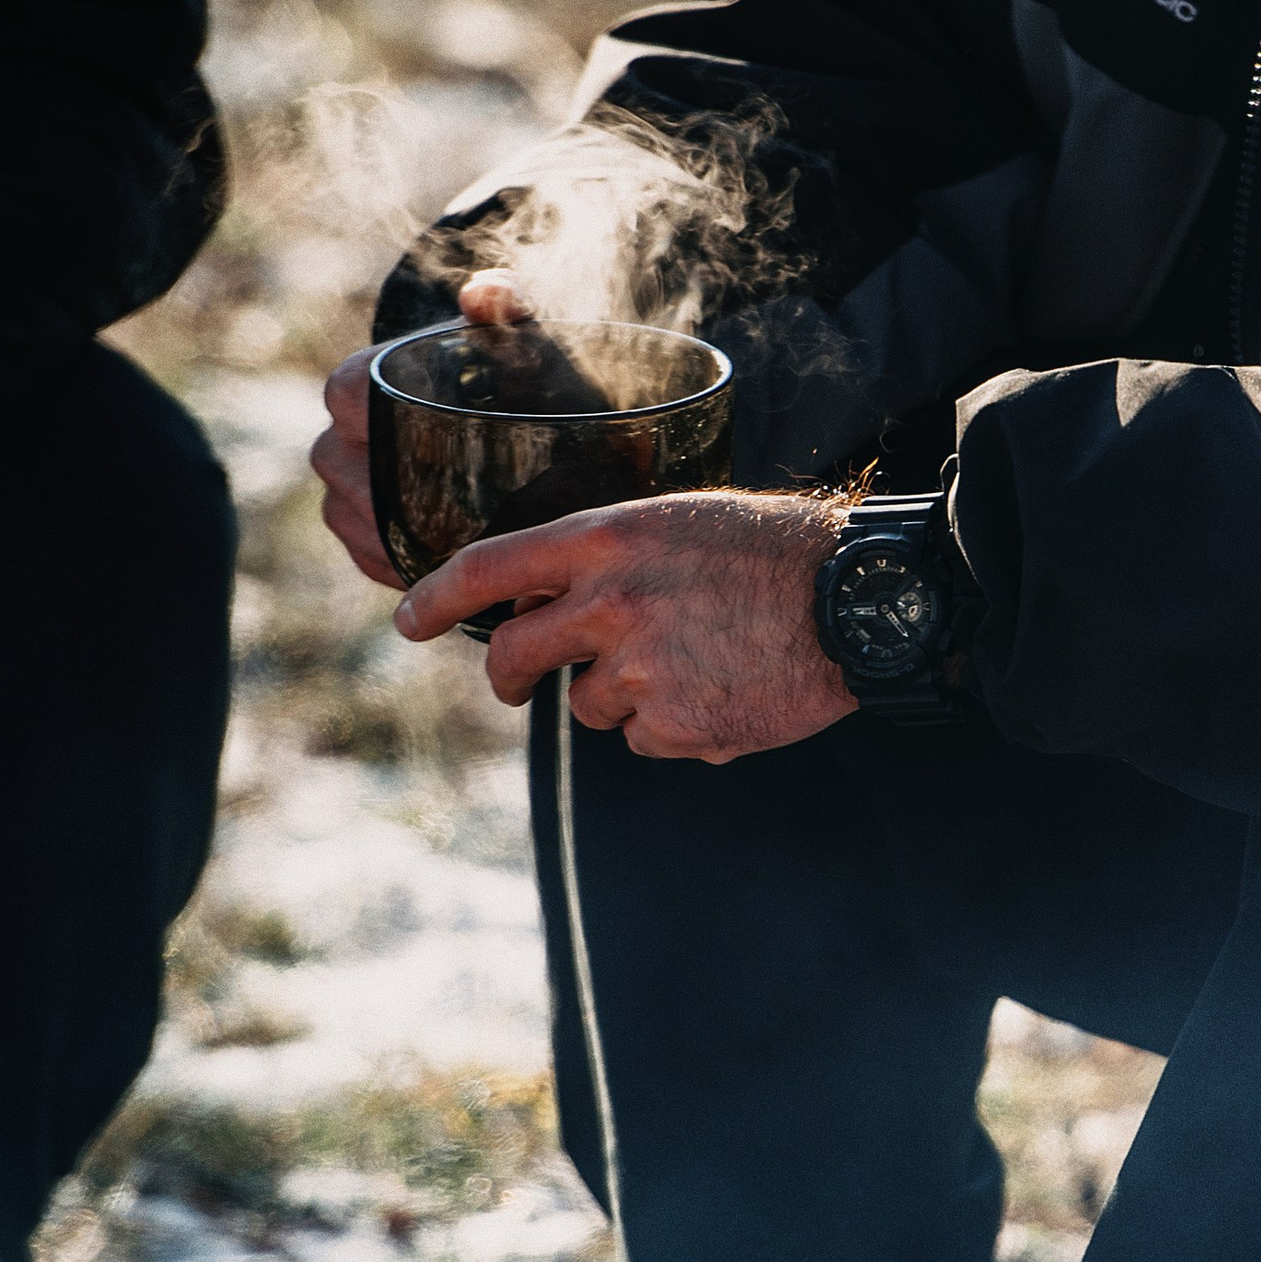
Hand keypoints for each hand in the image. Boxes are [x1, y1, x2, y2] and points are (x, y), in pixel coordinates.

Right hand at [310, 276, 534, 588]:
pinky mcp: (362, 530)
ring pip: (349, 517)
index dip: (377, 420)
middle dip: (388, 495)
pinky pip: (363, 554)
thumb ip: (505, 305)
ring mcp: (345, 486)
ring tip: (446, 554)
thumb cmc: (516, 370)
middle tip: (449, 516)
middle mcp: (341, 434)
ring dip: (389, 538)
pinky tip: (437, 576)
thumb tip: (486, 294)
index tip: (433, 448)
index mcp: (364, 379)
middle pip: (342, 468)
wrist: (520, 420)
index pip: (346, 395)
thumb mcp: (518, 336)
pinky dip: (395, 567)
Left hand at [394, 488, 857, 761]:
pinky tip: (725, 689)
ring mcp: (639, 670)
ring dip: (622, 697)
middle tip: (519, 682)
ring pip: (587, 705)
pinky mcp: (674, 724)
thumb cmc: (772, 552)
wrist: (854, 601)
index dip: (435, 598)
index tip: (406, 621)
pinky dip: (675, 726)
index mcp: (607, 539)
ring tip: (697, 662)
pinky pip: (643, 739)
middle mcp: (611, 602)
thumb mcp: (678, 522)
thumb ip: (608, 559)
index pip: (489, 566)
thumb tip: (547, 605)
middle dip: (509, 675)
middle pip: (513, 655)